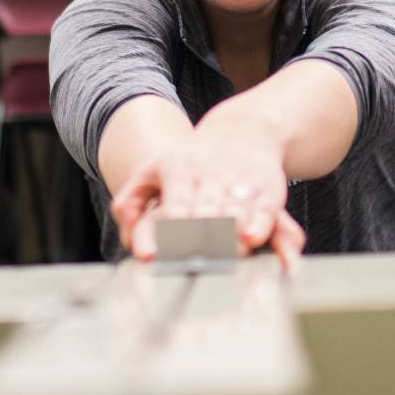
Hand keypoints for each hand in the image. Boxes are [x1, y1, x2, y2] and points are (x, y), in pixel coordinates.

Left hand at [109, 107, 305, 265]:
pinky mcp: (268, 188)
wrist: (242, 129)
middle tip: (191, 265)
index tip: (164, 253)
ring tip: (221, 259)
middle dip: (198, 240)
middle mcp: (211, 174)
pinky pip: (264, 209)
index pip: (175, 204)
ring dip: (228, 237)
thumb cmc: (189, 162)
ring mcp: (241, 180)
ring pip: (234, 212)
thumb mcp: (153, 171)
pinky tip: (251, 239)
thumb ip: (130, 200)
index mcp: (178, 169)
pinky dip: (258, 224)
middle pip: (204, 213)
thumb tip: (126, 230)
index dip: (171, 229)